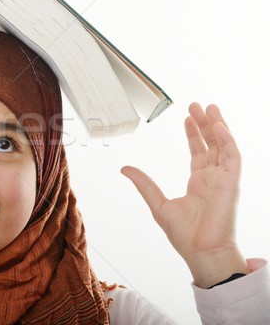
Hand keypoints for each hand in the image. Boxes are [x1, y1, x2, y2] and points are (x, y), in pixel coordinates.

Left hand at [121, 103, 248, 287]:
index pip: (198, 152)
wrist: (201, 252)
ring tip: (209, 107)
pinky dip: (227, 141)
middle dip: (204, 124)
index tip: (186, 118)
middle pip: (211, 144)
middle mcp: (212, 178)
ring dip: (217, 126)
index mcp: (198, 183)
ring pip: (223, 146)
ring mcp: (223, 180)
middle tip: (196, 105)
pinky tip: (218, 126)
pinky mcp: (232, 183)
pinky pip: (233, 157)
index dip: (193, 134)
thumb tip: (125, 168)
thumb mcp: (157, 204)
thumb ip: (144, 184)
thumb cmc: (184, 235)